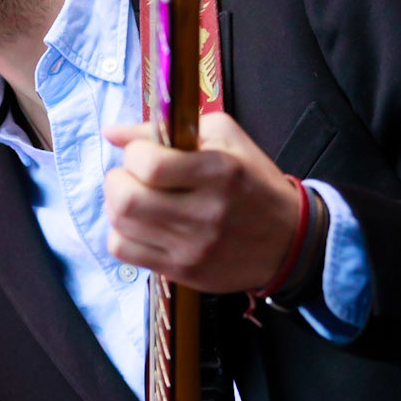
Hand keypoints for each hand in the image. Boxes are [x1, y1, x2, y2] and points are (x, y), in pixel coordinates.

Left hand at [102, 111, 301, 293]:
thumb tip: (111, 133)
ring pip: (120, 227)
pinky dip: (121, 233)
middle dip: (117, 181)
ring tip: (136, 198)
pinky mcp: (183, 271)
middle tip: (130, 177)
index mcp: (218, 172)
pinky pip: (125, 253)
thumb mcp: (224, 138)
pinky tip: (139, 224)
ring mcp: (192, 247)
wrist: (289, 240)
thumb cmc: (253, 181)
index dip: (134, 154)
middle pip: (127, 200)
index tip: (144, 154)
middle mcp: (204, 213)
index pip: (150, 165)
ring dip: (116, 206)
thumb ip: (165, 129)